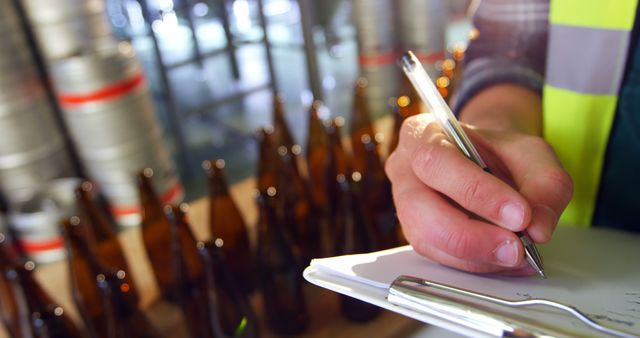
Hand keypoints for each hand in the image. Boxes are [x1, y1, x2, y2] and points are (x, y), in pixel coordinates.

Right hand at [385, 113, 572, 273]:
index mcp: (422, 133)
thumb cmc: (498, 153)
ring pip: (426, 238)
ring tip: (517, 255)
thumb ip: (545, 183)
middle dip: (471, 235)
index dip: (476, 191)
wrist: (485, 163)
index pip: (437, 161)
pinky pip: (438, 257)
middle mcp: (404, 170)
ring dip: (475, 255)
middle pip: (420, 207)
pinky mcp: (417, 234)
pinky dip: (476, 264)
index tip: (519, 214)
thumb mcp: (532, 152)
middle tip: (516, 247)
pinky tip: (505, 260)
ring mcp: (405, 205)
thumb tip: (537, 229)